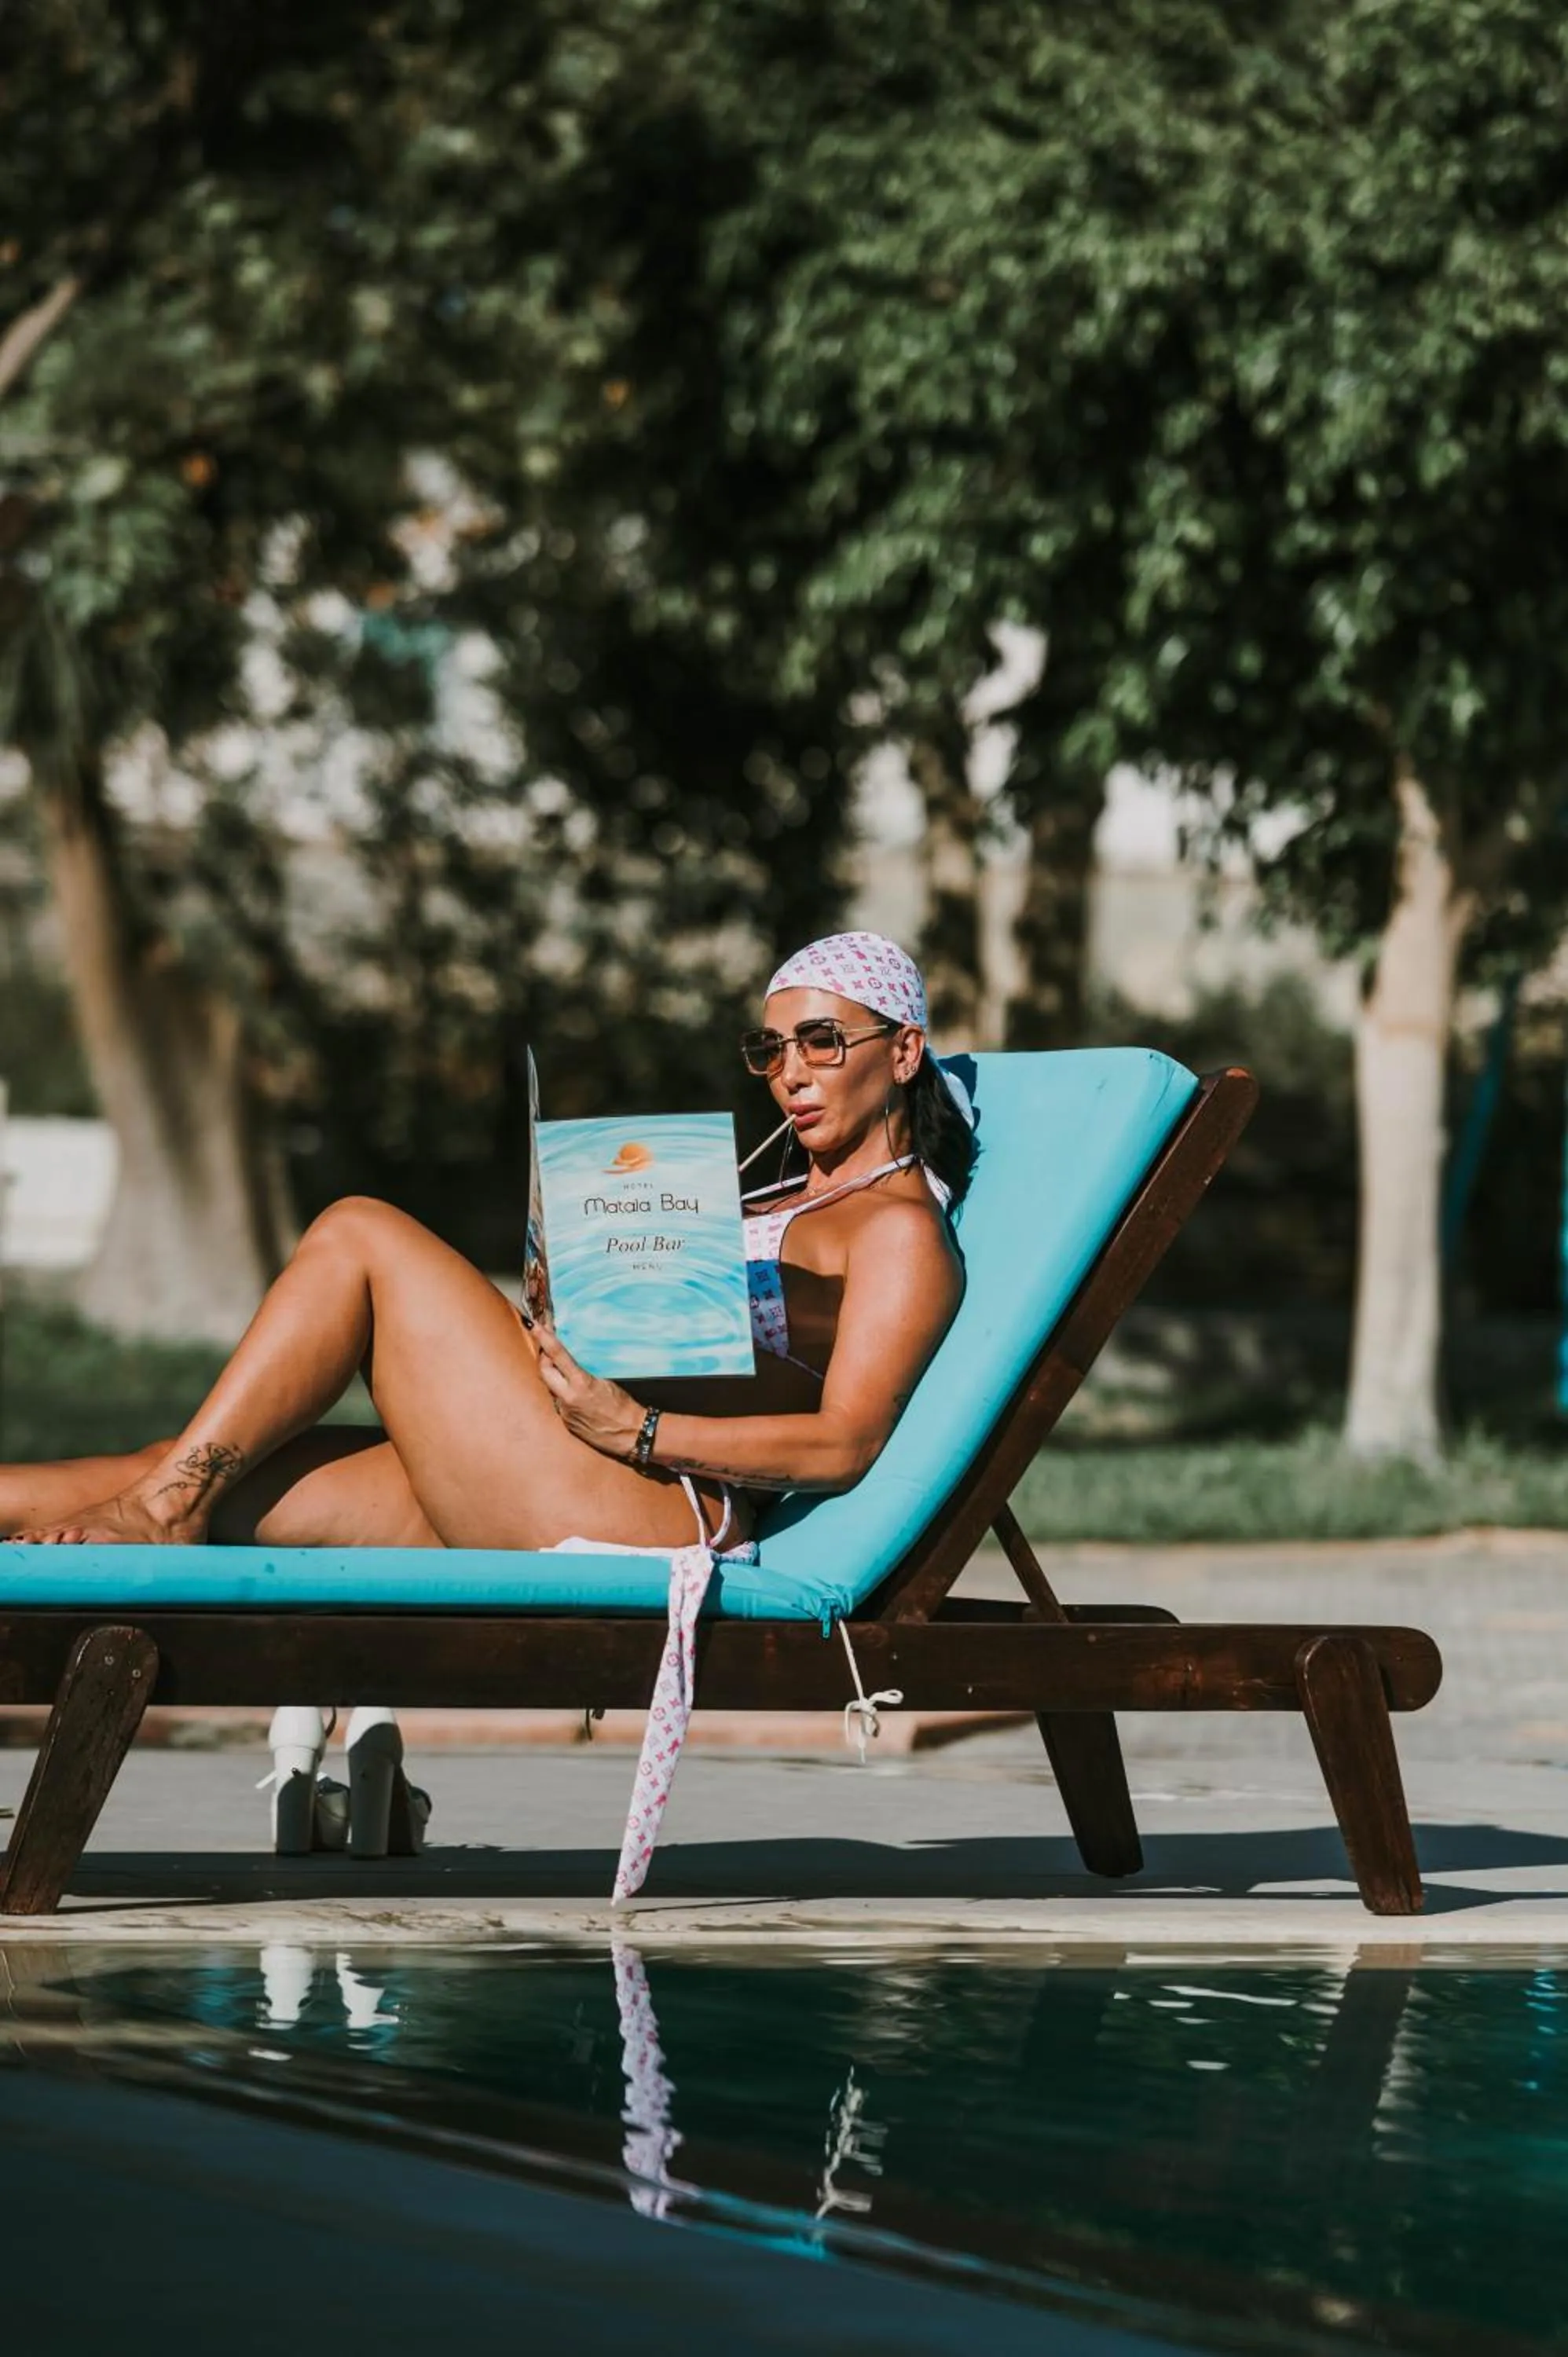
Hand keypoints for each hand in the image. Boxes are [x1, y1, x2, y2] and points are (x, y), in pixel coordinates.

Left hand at [534, 1326, 644, 1460]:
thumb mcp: (606, 1382)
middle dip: (544, 1357)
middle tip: (547, 1348)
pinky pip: (558, 1403)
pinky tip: (575, 1395)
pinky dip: (563, 1395)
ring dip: (554, 1378)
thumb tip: (570, 1363)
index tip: (534, 1326)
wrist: (631, 1434)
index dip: (544, 1338)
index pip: (557, 1355)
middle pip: (544, 1371)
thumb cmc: (624, 1407)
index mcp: (581, 1384)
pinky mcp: (566, 1423)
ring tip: (563, 1371)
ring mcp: (565, 1412)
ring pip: (550, 1388)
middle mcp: (568, 1398)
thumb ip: (583, 1372)